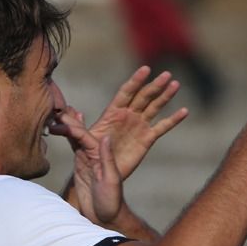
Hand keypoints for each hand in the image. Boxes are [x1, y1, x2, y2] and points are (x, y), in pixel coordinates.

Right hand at [59, 108, 124, 224]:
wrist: (106, 218)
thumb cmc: (111, 202)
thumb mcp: (110, 180)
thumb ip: (107, 159)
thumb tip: (105, 136)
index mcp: (100, 155)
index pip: (84, 136)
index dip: (72, 127)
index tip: (60, 119)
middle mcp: (93, 154)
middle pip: (79, 132)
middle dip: (69, 119)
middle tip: (55, 106)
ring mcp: (86, 159)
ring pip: (75, 136)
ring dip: (67, 124)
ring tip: (57, 111)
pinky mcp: (80, 166)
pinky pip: (73, 146)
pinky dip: (67, 135)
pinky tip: (62, 126)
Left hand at [74, 66, 188, 179]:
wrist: (99, 175)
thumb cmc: (87, 157)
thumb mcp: (79, 143)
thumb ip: (74, 129)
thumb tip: (61, 118)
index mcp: (112, 113)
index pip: (125, 93)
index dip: (135, 81)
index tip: (145, 70)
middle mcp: (127, 116)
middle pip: (143, 96)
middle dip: (154, 86)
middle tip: (166, 74)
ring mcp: (138, 126)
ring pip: (154, 107)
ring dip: (165, 96)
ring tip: (176, 85)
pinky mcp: (146, 140)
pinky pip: (162, 127)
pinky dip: (173, 120)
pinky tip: (184, 111)